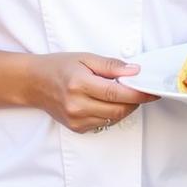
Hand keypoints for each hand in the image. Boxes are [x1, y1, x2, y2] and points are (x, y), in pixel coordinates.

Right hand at [26, 52, 158, 133]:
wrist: (34, 83)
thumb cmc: (59, 67)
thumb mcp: (85, 58)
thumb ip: (111, 65)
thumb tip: (134, 71)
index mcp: (79, 84)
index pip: (116, 93)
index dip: (138, 93)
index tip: (152, 91)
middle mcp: (77, 105)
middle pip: (118, 109)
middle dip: (135, 101)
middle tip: (140, 91)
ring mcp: (76, 119)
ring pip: (113, 119)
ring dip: (124, 108)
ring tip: (123, 94)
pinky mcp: (77, 128)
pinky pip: (103, 124)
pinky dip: (112, 114)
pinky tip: (108, 102)